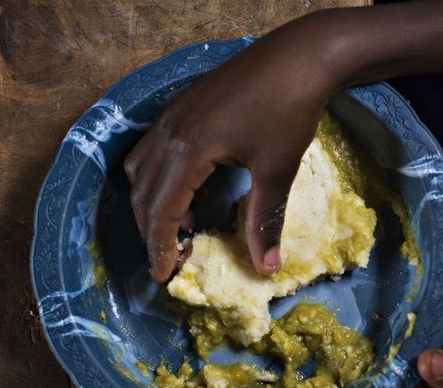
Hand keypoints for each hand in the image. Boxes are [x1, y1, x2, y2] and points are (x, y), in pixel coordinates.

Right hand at [124, 15, 341, 281]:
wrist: (300, 55)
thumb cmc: (289, 110)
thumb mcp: (277, 170)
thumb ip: (265, 220)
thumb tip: (267, 268)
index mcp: (188, 149)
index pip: (161, 210)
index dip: (160, 247)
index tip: (163, 277)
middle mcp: (169, 130)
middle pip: (142, 192)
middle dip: (152, 230)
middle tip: (171, 259)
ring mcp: (173, 113)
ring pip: (141, 167)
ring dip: (154, 201)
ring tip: (187, 224)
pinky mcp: (184, 105)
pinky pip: (154, 148)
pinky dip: (163, 176)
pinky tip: (195, 187)